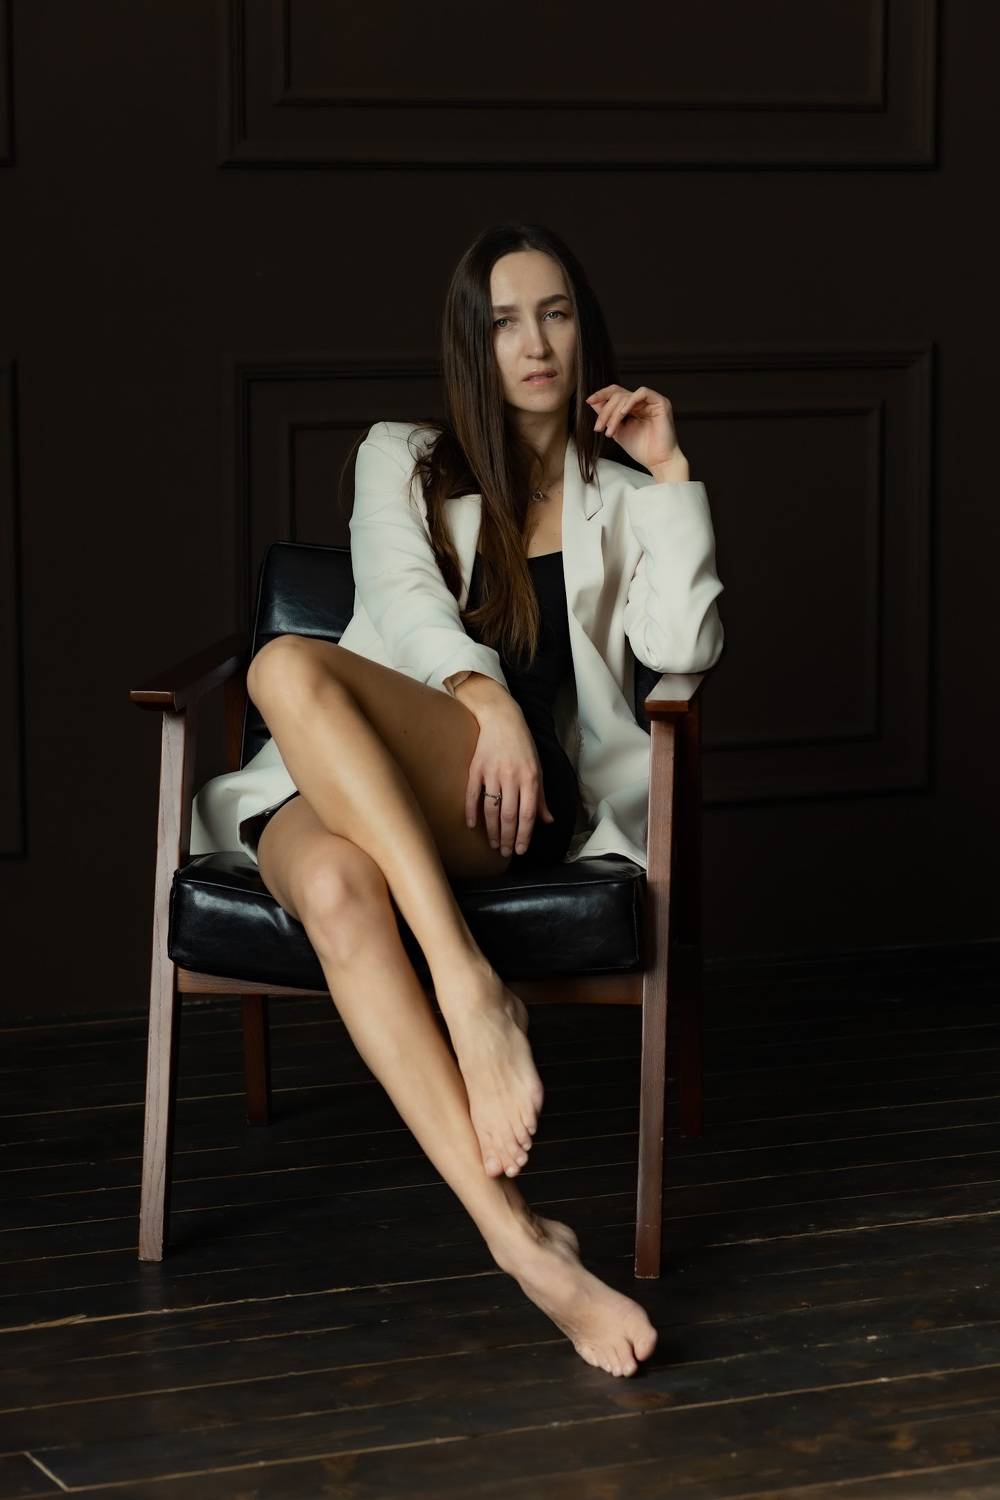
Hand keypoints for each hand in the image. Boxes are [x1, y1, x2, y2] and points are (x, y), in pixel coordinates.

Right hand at [466, 703, 555, 856]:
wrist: (501, 719)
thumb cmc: (522, 746)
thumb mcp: (537, 769)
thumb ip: (540, 797)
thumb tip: (548, 820)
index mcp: (529, 779)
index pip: (527, 814)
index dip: (524, 835)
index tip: (521, 850)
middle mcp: (511, 777)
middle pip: (508, 816)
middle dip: (508, 838)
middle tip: (505, 853)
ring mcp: (492, 773)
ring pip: (491, 809)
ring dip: (492, 830)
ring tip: (493, 844)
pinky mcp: (476, 768)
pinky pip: (472, 795)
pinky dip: (471, 811)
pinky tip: (473, 825)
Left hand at [585, 384, 681, 472]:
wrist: (657, 461)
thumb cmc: (641, 449)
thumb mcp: (617, 431)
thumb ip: (607, 416)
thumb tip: (593, 402)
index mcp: (633, 407)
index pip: (616, 393)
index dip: (601, 395)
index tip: (589, 401)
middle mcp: (642, 402)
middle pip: (618, 395)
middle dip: (606, 411)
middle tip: (599, 427)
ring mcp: (652, 401)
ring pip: (626, 396)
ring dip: (614, 412)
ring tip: (610, 430)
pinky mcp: (661, 403)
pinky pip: (642, 392)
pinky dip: (630, 401)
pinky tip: (623, 413)